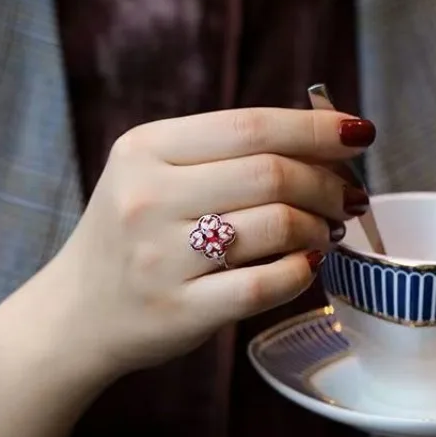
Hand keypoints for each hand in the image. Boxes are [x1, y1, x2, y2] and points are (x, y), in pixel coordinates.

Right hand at [0, 106, 372, 436]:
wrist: (76, 311)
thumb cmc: (132, 231)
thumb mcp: (155, 171)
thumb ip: (226, 150)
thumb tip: (323, 139)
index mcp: (145, 148)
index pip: (248, 125)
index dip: (314, 127)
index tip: (358, 132)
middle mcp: (147, 196)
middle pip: (270, 172)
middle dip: (327, 182)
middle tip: (347, 194)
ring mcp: (159, 256)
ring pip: (276, 226)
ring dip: (320, 227)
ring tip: (325, 231)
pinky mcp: (178, 310)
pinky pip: (266, 284)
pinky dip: (302, 272)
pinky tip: (307, 264)